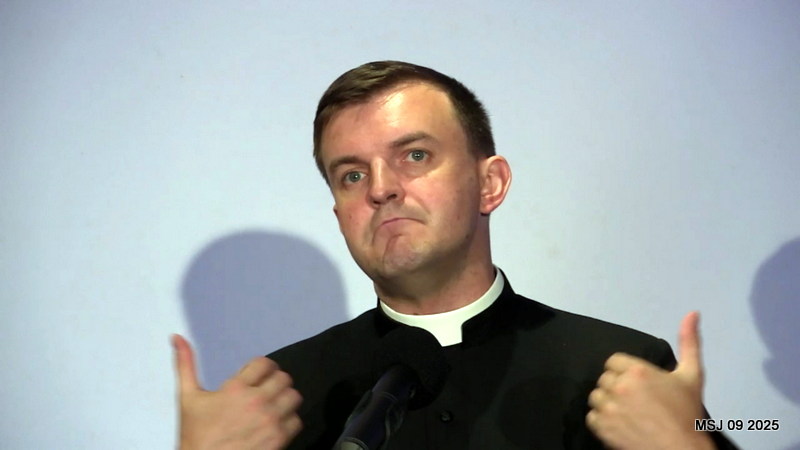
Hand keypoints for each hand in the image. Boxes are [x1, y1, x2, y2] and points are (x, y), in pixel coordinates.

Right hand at [172, 334, 301, 449]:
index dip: (263, 368)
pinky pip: (296, 421)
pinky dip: (289, 422)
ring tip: (272, 406)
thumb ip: (185, 365)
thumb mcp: (187, 398)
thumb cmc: (195, 435)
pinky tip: (275, 424)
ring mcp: (269, 421)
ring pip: (294, 397)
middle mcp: (256, 402)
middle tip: (266, 391)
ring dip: (284, 400)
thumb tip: (177, 337)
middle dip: (275, 382)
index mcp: (236, 389)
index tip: (259, 376)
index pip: (265, 363)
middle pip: (283, 378)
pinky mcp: (278, 439)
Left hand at [586, 312, 713, 449]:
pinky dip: (601, 421)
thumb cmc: (687, 414)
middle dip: (616, 387)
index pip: (613, 362)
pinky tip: (618, 424)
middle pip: (604, 379)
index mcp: (638, 371)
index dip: (624, 372)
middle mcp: (620, 386)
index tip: (637, 384)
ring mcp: (609, 408)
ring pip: (595, 397)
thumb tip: (692, 312)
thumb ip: (689, 342)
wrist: (681, 449)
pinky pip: (591, 417)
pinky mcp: (602, 428)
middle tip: (634, 400)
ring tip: (625, 412)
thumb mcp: (692, 376)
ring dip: (606, 403)